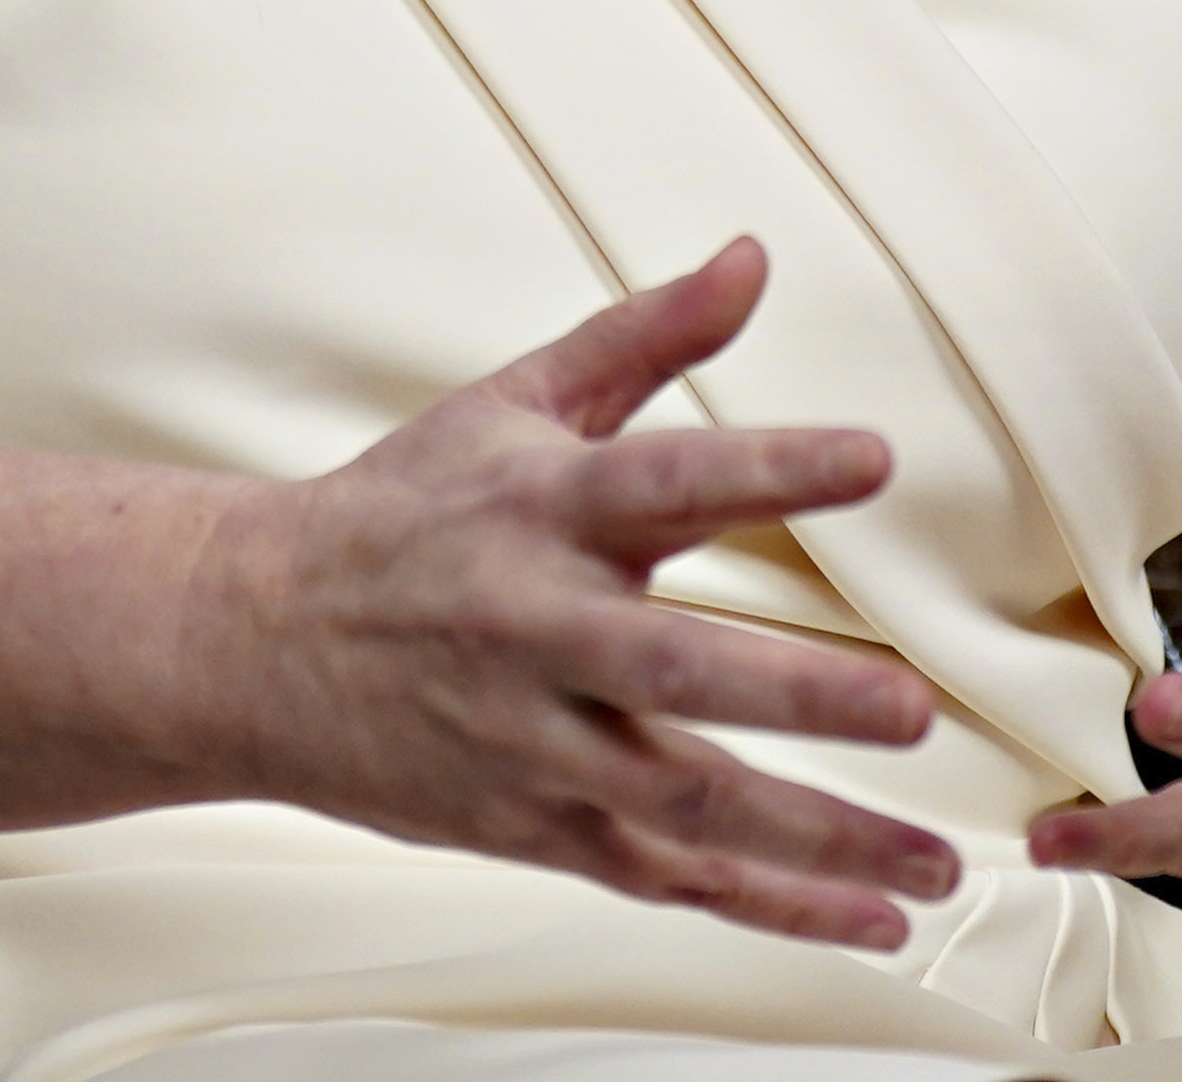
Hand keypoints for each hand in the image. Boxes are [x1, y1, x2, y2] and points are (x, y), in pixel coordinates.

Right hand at [186, 239, 964, 948]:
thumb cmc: (399, 515)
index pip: (667, 477)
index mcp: (541, 507)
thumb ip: (645, 337)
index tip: (873, 455)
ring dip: (817, 841)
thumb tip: (751, 258)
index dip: (770, 467)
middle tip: (912, 711)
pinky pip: (664, 876)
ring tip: (934, 866)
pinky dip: (769, 908)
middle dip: (798, 696)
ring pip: (684, 804)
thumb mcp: (511, 402)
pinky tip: (867, 923)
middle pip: (676, 670)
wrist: (246, 641)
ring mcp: (533, 740)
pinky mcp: (533, 823)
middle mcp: (538, 629)